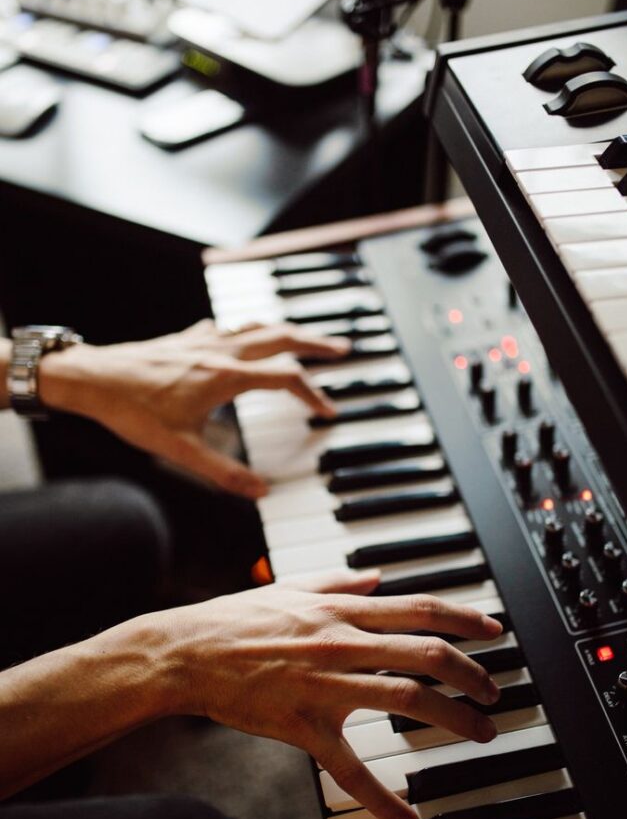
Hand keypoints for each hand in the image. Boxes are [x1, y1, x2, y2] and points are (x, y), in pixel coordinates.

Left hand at [40, 320, 349, 497]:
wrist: (92, 379)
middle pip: (281, 338)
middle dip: (315, 343)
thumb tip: (260, 491)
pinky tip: (244, 339)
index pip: (286, 379)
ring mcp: (204, 340)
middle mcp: (220, 352)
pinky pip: (229, 327)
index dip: (313, 396)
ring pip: (257, 326)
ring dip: (287, 331)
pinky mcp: (187, 338)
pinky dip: (249, 330)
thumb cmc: (131, 411)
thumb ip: (223, 472)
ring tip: (305, 339)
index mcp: (225, 378)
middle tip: (342, 350)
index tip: (328, 412)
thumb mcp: (179, 451)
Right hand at [160, 569, 502, 818]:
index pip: (418, 609)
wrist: (186, 653)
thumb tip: (374, 577)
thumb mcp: (291, 588)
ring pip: (406, 699)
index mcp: (341, 611)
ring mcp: (324, 686)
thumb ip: (338, 582)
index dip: (464, 619)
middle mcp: (341, 643)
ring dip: (453, 717)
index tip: (493, 631)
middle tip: (493, 691)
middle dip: (470, 673)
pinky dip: (382, 798)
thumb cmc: (237, 619)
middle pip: (426, 654)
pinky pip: (349, 768)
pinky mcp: (302, 727)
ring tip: (479, 732)